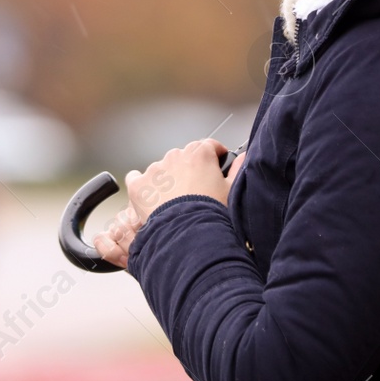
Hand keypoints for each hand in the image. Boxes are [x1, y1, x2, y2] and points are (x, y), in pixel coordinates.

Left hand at [91, 139, 244, 268]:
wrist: (188, 235)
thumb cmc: (211, 213)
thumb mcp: (231, 190)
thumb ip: (238, 169)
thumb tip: (243, 158)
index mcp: (199, 154)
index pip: (208, 146)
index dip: (214, 155)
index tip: (216, 164)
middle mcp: (175, 157)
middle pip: (183, 158)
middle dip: (189, 171)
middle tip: (195, 191)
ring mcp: (155, 170)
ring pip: (161, 169)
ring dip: (167, 180)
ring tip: (175, 202)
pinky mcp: (139, 185)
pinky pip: (137, 179)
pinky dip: (143, 186)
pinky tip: (150, 199)